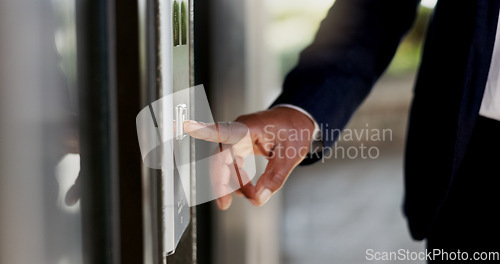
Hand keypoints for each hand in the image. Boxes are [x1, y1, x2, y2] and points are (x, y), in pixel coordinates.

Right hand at [183, 107, 314, 209]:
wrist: (299, 120)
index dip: (205, 131)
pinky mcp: (240, 145)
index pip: (224, 131)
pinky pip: (232, 164)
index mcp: (250, 127)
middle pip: (220, 157)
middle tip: (225, 203)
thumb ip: (274, 179)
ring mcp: (238, 138)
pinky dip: (238, 179)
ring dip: (234, 183)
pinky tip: (247, 189)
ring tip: (251, 195)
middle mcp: (239, 131)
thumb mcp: (290, 157)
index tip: (189, 127)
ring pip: (224, 164)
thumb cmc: (295, 129)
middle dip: (221, 181)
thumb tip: (259, 199)